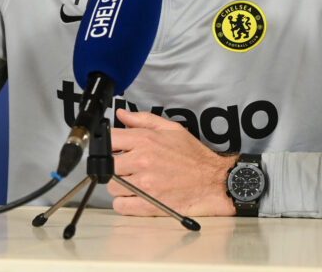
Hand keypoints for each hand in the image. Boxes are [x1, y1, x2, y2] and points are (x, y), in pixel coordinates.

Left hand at [108, 108, 234, 215]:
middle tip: (126, 167)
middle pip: (108, 164)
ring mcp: (144, 185)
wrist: (213, 182)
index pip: (109, 139)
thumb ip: (143, 120)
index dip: (107, 144)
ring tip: (133, 182)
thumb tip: (122, 115)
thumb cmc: (194, 156)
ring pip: (112, 187)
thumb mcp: (171, 129)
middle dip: (115, 165)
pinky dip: (124, 202)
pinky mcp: (148, 205)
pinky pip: (121, 206)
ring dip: (119, 185)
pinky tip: (135, 196)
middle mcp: (142, 162)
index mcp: (145, 141)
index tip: (113, 149)